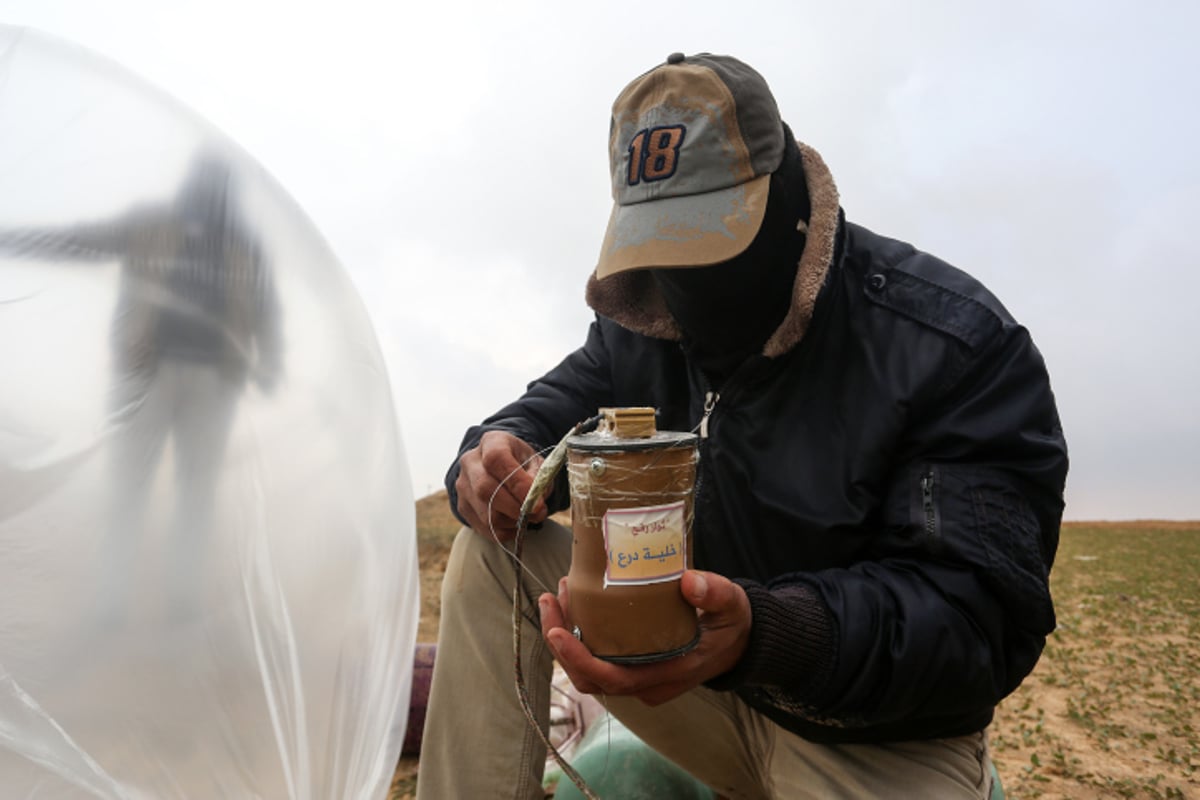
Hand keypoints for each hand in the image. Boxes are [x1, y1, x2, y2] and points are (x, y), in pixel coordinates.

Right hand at [454, 430, 547, 541]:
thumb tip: (535, 504)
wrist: (500, 467)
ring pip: (485, 513)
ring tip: (528, 517)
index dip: (517, 483)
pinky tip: (516, 524)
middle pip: (485, 489)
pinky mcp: (463, 506)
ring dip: (512, 521)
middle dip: (515, 507)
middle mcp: (470, 462)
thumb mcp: (535, 462)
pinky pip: (484, 528)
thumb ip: (538, 480)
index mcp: (491, 442)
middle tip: (537, 513)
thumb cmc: (522, 463)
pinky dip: (505, 532)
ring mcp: (463, 486)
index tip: (537, 501)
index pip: (496, 460)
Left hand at [539, 570, 751, 705]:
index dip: (579, 660)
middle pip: (589, 676)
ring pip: (587, 669)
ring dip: (565, 636)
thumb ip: (715, 592)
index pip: (612, 679)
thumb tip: (689, 581)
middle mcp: (647, 683)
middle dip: (560, 643)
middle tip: (551, 600)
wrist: (738, 641)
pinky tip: (574, 600)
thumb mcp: (731, 604)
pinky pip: (596, 658)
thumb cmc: (731, 623)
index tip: (558, 632)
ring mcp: (637, 677)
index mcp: (668, 673)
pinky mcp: (632, 665)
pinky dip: (578, 633)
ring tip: (558, 595)